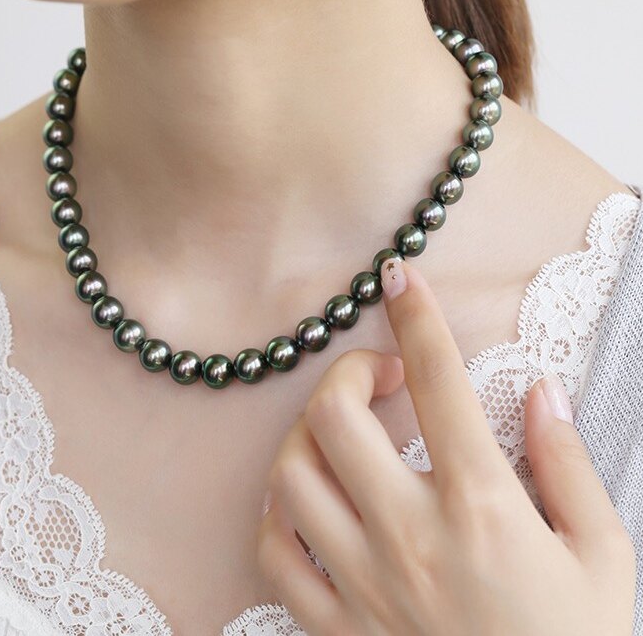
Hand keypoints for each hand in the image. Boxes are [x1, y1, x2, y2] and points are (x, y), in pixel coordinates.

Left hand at [256, 256, 636, 634]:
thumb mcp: (604, 555)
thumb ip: (567, 463)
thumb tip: (538, 389)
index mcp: (483, 509)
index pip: (441, 383)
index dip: (417, 316)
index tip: (399, 276)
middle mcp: (409, 537)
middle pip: (336, 417)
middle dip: (349, 373)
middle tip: (381, 377)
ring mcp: (362, 586)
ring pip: (291, 477)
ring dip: (309, 435)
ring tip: (343, 434)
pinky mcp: (335, 630)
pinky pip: (274, 555)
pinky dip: (278, 513)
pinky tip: (309, 500)